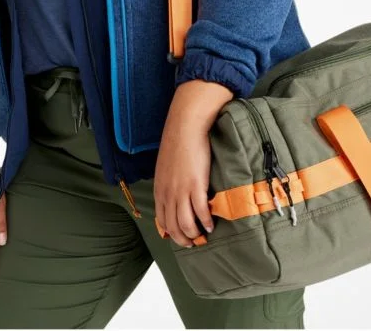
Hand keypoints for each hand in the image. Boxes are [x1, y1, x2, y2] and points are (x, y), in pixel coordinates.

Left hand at [154, 80, 233, 246]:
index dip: (171, 233)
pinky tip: (210, 224)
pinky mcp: (196, 186)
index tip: (180, 237)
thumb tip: (173, 193)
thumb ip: (168, 182)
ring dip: (194, 234)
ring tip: (203, 236)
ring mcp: (181, 191)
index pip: (162, 220)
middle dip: (183, 239)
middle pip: (173, 227)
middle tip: (193, 243)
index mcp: (160, 189)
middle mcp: (168, 194)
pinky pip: (201, 212)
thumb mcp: (165, 167)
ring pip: (186, 224)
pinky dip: (206, 222)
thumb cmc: (176, 143)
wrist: (185, 127)